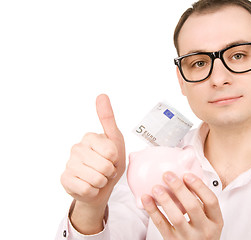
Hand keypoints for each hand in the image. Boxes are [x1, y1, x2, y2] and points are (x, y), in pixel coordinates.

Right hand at [60, 94, 124, 232]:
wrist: (101, 186)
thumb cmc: (110, 162)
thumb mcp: (115, 140)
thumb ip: (108, 119)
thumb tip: (102, 95)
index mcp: (90, 137)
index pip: (111, 152)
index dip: (116, 160)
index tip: (112, 159)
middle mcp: (77, 148)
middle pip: (105, 166)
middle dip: (109, 173)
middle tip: (105, 170)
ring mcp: (69, 164)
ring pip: (96, 179)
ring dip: (102, 182)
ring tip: (99, 177)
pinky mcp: (65, 179)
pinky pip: (86, 189)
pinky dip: (93, 191)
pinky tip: (89, 186)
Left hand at [142, 172, 223, 239]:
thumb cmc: (201, 234)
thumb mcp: (209, 220)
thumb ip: (201, 203)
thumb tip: (185, 177)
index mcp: (216, 221)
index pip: (211, 201)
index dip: (199, 186)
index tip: (187, 174)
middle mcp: (205, 230)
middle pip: (193, 206)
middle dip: (179, 188)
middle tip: (168, 175)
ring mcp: (189, 238)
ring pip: (177, 217)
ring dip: (165, 200)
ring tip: (156, 187)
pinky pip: (162, 225)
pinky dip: (153, 211)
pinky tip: (146, 200)